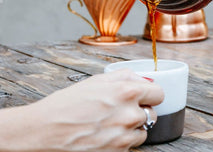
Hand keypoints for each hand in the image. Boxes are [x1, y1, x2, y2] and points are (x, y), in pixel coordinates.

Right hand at [22, 69, 163, 151]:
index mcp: (127, 92)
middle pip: (151, 113)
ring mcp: (124, 136)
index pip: (159, 93)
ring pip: (143, 131)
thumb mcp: (97, 80)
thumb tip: (145, 79)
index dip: (151, 94)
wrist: (43, 132)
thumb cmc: (66, 105)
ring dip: (132, 128)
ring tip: (110, 124)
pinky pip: (131, 146)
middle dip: (139, 111)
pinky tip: (105, 135)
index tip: (145, 96)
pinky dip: (122, 142)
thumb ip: (126, 76)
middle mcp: (130, 115)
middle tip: (119, 111)